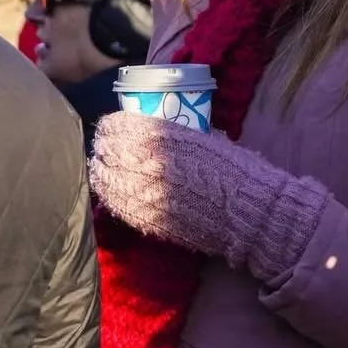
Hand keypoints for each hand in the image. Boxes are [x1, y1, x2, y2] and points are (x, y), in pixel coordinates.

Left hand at [89, 111, 329, 282]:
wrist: (246, 212)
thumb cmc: (232, 169)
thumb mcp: (202, 137)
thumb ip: (173, 134)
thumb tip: (155, 132)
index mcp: (161, 136)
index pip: (117, 128)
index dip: (109, 128)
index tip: (109, 129)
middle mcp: (146, 161)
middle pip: (107, 152)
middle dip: (103, 149)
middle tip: (103, 149)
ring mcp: (143, 192)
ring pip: (105, 180)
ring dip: (101, 173)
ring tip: (101, 170)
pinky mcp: (146, 219)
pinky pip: (116, 205)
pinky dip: (110, 197)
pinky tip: (110, 192)